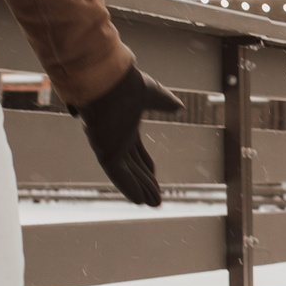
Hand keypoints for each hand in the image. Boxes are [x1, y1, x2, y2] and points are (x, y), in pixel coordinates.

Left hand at [72, 62, 182, 206]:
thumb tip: (180, 106)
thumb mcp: (152, 94)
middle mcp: (115, 139)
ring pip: (127, 174)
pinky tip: (140, 201)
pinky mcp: (105, 152)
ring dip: (140, 190)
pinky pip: (118, 175)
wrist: (107, 79)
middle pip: (133, 167)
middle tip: (157, 201)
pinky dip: (129, 188)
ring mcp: (109, 146)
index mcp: (124, 127)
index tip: (155, 178)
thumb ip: (165, 102)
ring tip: (154, 206)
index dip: (146, 167)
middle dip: (146, 183)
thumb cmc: (124, 83)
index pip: (136, 153)